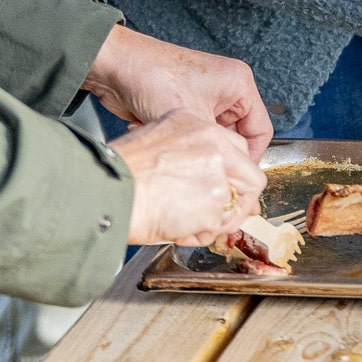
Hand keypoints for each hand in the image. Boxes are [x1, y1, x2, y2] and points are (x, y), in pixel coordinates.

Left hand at [83, 24, 273, 157]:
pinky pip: (194, 133)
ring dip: (195, 146)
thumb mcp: (195, 120)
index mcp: (239, 84)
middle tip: (206, 169)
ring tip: (180, 148)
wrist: (116, 67)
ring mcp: (205, 96)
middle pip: (236, 136)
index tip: (236, 178)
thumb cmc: (154, 77)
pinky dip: (181, 140)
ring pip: (212, 137)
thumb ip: (219, 149)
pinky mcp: (186, 104)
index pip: (260, 131)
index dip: (250, 158)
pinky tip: (165, 139)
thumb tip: (230, 174)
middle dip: (216, 152)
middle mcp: (226, 88)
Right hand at [110, 109, 264, 244]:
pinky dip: (199, 235)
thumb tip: (196, 174)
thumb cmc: (118, 170)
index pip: (236, 149)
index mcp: (199, 126)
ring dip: (214, 221)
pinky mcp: (215, 203)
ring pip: (234, 207)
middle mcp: (215, 146)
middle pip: (251, 178)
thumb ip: (184, 152)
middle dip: (240, 201)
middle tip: (223, 215)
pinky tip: (176, 230)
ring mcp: (220, 175)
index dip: (233, 173)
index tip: (228, 186)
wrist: (109, 190)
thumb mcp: (154, 139)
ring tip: (184, 223)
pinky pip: (217, 228)